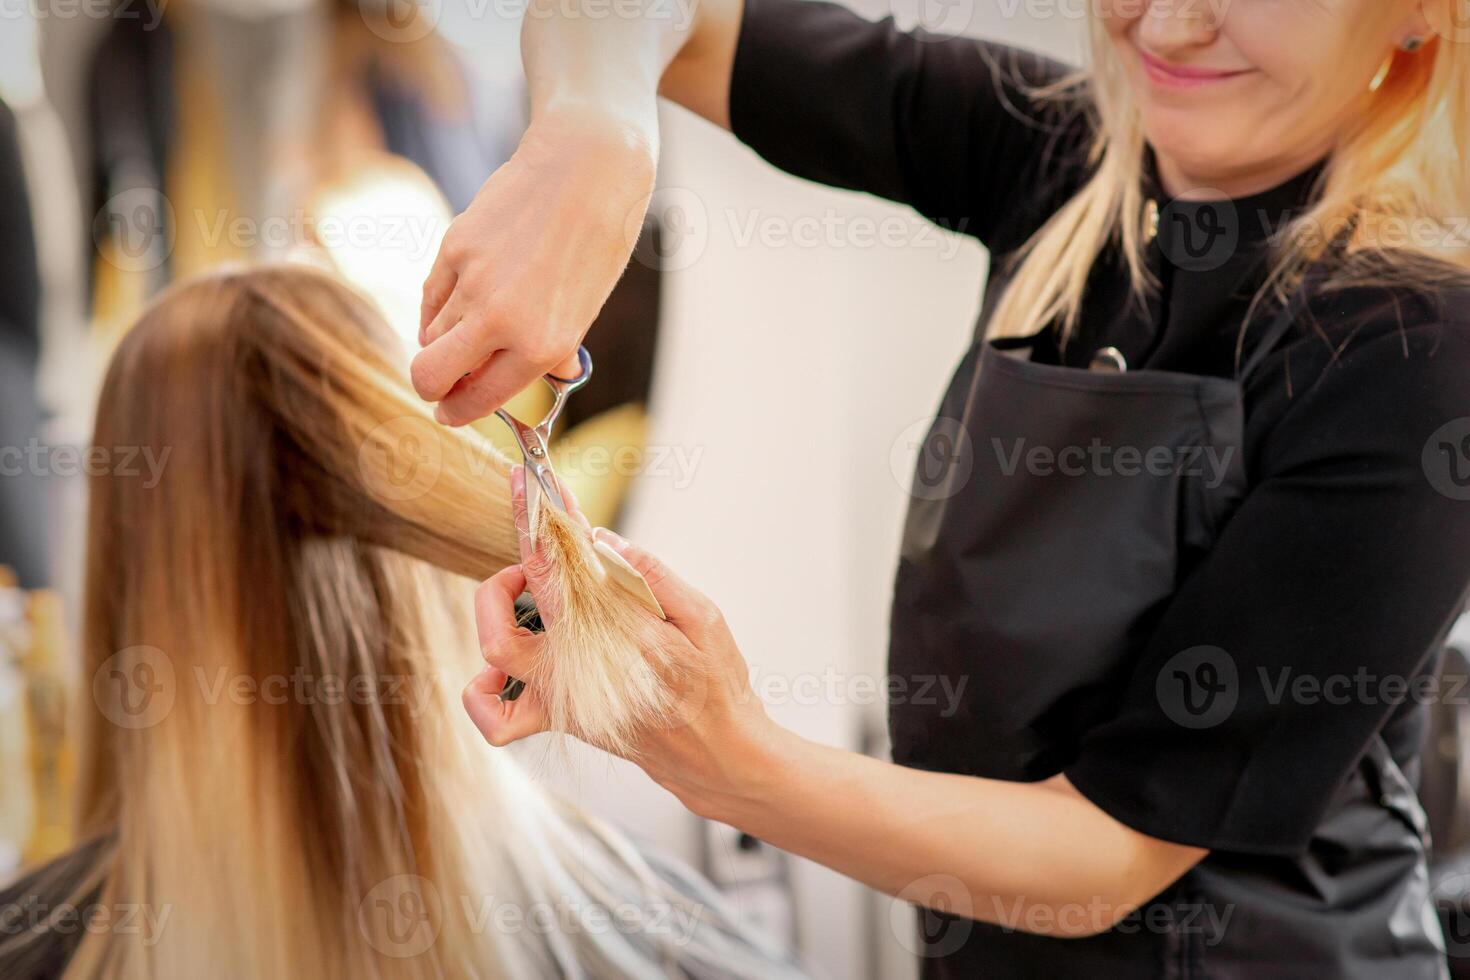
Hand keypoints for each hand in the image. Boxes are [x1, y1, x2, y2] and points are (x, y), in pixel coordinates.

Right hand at [412, 107, 656, 425]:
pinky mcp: (453, 248)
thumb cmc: (596, 240)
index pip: (479, 398)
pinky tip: (457, 304)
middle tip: (439, 386)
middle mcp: (502, 320)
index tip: (448, 413)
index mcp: (542, 345)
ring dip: (442, 343)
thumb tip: (550, 376)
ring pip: (430, 335)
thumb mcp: (586, 307)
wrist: (586, 169)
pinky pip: (432, 297)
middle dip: (431, 389)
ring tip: (469, 329)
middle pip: (430, 376)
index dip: (457, 412)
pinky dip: (438, 309)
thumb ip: (556, 348)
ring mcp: (472, 283)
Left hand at [462, 467, 780, 817]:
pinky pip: (498, 720)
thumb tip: (603, 540)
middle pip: (499, 617)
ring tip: (525, 596)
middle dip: (506, 573)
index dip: (535, 521)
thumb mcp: (705, 618)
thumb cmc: (715, 685)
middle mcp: (573, 672)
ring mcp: (558, 700)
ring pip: (491, 661)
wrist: (716, 756)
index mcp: (611, 637)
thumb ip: (652, 576)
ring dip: (493, 617)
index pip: (553, 569)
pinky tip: (501, 668)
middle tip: (539, 558)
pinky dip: (484, 692)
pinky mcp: (557, 720)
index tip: (526, 485)